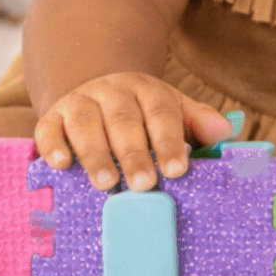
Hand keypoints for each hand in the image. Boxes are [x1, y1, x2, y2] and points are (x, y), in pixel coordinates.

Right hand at [34, 72, 234, 190]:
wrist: (96, 91)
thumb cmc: (142, 113)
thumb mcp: (174, 110)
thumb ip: (199, 122)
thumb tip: (226, 133)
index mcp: (147, 91)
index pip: (161, 113)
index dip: (170, 141)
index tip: (178, 169)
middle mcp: (112, 92)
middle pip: (124, 120)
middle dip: (134, 153)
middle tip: (144, 184)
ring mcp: (80, 102)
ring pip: (86, 124)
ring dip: (96, 154)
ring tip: (106, 184)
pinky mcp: (52, 117)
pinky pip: (49, 129)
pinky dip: (53, 146)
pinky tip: (62, 165)